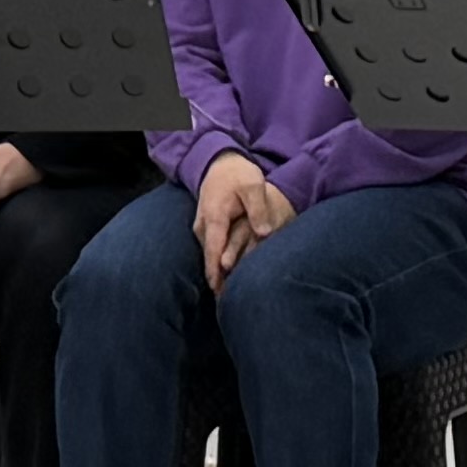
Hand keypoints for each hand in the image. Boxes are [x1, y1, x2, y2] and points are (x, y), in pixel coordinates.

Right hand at [195, 152, 292, 285]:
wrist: (220, 161)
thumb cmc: (239, 173)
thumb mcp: (253, 185)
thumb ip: (258, 210)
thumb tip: (264, 234)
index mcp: (214, 217)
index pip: (214, 251)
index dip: (216, 274)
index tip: (220, 294)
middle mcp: (203, 225)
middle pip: (209, 259)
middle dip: (216, 281)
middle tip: (226, 306)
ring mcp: (202, 226)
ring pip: (209, 255)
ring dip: (217, 274)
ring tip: (226, 298)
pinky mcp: (206, 227)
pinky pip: (211, 249)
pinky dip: (217, 263)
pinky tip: (226, 279)